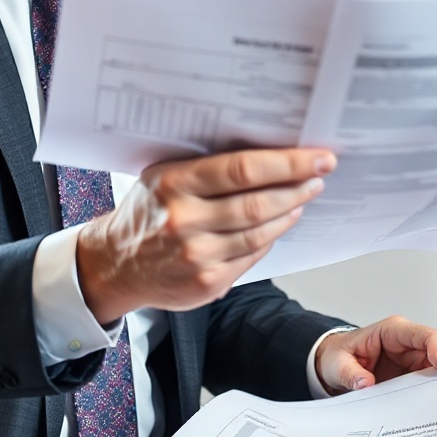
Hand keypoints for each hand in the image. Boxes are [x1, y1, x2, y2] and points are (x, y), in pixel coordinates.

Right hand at [74, 147, 334, 322]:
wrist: (116, 263)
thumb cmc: (149, 211)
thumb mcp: (165, 175)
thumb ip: (208, 166)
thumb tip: (269, 153)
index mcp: (174, 183)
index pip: (243, 169)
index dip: (288, 163)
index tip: (318, 156)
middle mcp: (184, 220)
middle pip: (258, 203)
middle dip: (298, 187)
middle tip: (320, 175)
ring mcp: (197, 256)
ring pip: (260, 232)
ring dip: (290, 212)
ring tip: (304, 196)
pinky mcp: (207, 283)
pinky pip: (252, 256)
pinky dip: (272, 238)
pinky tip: (280, 223)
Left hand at [313, 317, 436, 392]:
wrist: (336, 366)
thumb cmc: (339, 356)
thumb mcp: (338, 364)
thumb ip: (350, 373)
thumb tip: (365, 384)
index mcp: (392, 332)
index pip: (423, 334)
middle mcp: (408, 344)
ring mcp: (412, 360)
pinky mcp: (412, 376)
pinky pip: (429, 383)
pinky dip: (432, 393)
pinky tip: (431, 407)